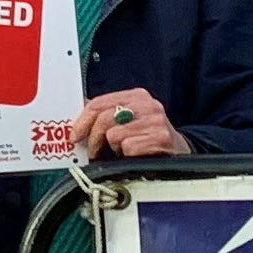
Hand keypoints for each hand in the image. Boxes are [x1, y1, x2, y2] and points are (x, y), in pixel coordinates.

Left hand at [75, 90, 189, 160]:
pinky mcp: (160, 138)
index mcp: (136, 95)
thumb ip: (106, 116)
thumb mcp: (129, 120)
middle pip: (104, 119)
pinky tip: (136, 155)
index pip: (99, 102)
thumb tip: (76, 122)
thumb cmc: (147, 136)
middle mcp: (147, 105)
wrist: (178, 151)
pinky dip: (128, 156)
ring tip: (122, 151)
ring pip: (114, 135)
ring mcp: (155, 121)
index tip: (74, 136)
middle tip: (93, 151)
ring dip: (114, 149)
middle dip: (93, 139)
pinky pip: (129, 148)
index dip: (82, 120)